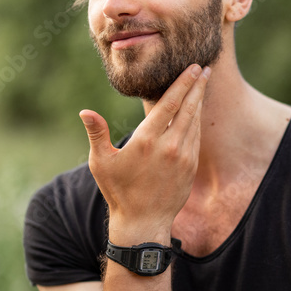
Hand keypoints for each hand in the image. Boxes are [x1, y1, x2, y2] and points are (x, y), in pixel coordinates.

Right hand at [79, 64, 209, 242]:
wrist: (143, 222)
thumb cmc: (118, 191)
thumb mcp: (102, 163)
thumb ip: (96, 134)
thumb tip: (85, 112)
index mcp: (147, 140)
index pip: (170, 103)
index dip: (183, 83)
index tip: (193, 68)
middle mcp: (169, 146)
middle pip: (188, 108)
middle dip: (197, 86)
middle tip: (205, 68)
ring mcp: (183, 157)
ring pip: (195, 122)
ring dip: (199, 101)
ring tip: (203, 84)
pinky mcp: (191, 167)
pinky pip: (196, 138)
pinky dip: (198, 121)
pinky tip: (197, 112)